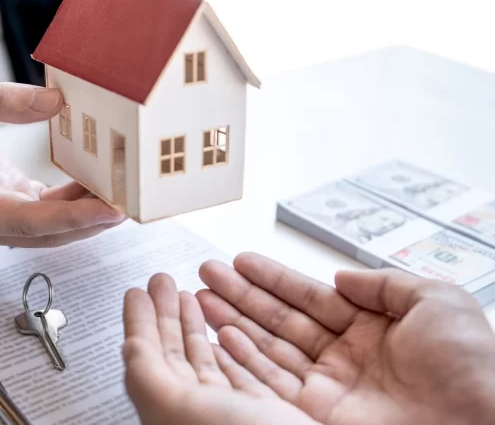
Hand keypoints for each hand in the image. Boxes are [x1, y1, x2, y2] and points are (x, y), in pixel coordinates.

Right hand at [0, 83, 124, 247]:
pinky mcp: (11, 204)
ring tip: (122, 191)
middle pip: (51, 232)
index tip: (112, 211)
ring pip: (54, 224)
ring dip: (88, 211)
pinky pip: (50, 209)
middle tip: (132, 203)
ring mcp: (1, 217)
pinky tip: (96, 180)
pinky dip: (75, 199)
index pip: (29, 222)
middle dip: (94, 221)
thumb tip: (55, 102)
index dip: (73, 219)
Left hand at [122, 273, 317, 424]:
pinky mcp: (257, 412)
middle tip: (161, 282)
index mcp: (168, 407)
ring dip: (193, 324)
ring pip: (202, 358)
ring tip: (188, 296)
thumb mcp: (178, 407)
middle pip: (172, 350)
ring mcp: (226, 410)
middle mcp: (194, 409)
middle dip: (165, 312)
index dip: (139, 320)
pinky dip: (228, 347)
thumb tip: (127, 342)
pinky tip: (225, 333)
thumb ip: (146, 373)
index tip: (135, 292)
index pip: (146, 354)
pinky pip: (234, 372)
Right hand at [196, 253, 494, 424]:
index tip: (243, 261)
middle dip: (241, 295)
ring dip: (233, 322)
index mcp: (371, 329)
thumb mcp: (435, 302)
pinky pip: (270, 383)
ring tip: (202, 299)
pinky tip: (221, 337)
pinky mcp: (316, 416)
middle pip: (279, 319)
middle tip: (209, 274)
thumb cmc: (472, 368)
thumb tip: (342, 277)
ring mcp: (328, 388)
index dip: (273, 279)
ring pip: (268, 348)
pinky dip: (242, 360)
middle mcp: (344, 358)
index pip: (308, 297)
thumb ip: (383, 284)